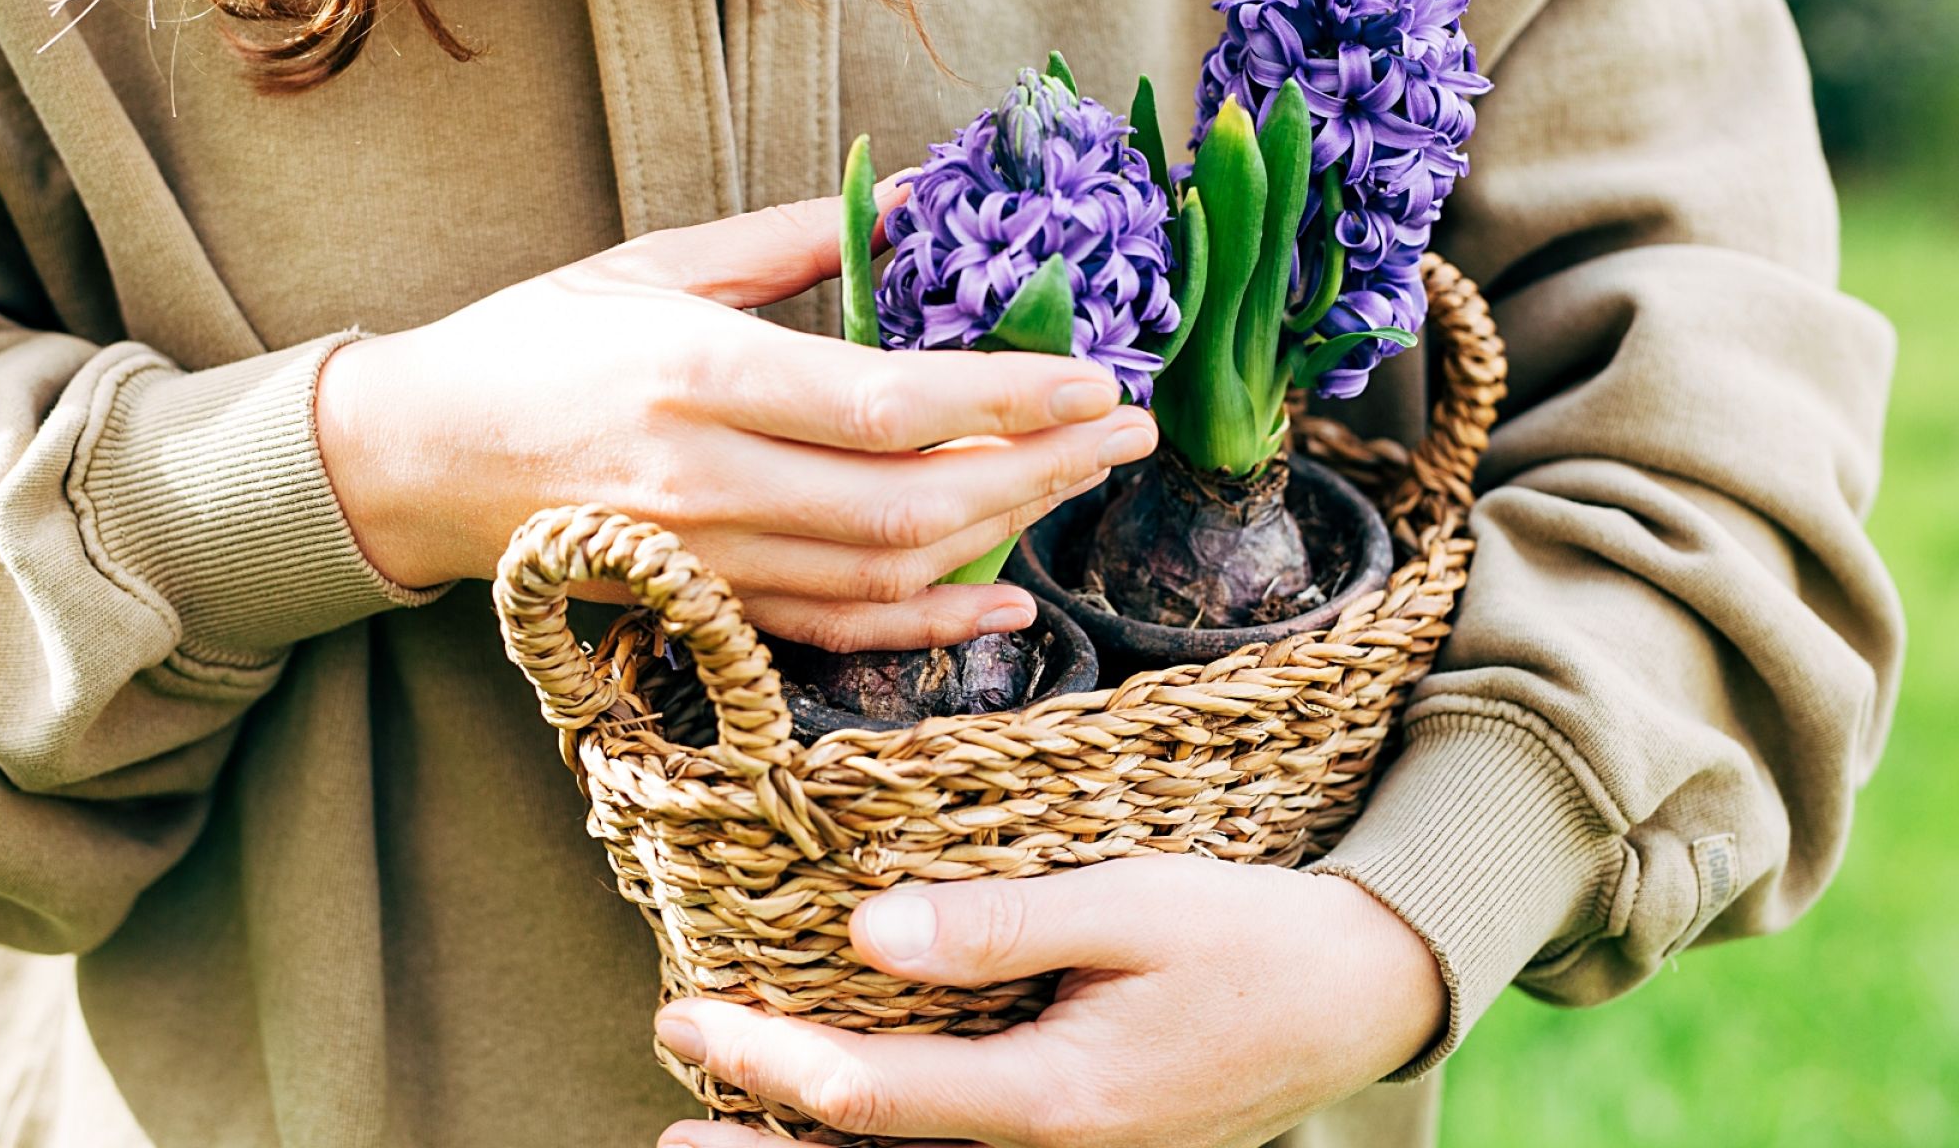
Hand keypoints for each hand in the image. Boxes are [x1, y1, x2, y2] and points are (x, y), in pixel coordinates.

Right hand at [315, 185, 1156, 649]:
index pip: (888, 404)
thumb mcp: (653, 261)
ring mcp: (705, 561)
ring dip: (1003, 537)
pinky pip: (837, 634)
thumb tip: (912, 201)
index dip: (1008, 399)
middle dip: (1041, 470)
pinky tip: (1006, 604)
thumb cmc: (535, 341)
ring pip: (885, 572)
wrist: (419, 459)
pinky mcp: (702, 609)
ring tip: (1082, 486)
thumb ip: (790, 240)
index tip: (1099, 380)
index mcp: (697, 374)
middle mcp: (707, 481)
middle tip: (1130, 434)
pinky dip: (929, 626)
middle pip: (910, 501)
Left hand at [653, 857, 1447, 1147]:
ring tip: (728, 1128)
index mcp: (1056, 1098)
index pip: (872, 1095)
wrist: (1358, 998)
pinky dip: (895, 1137)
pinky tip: (855, 1110)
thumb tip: (864, 934)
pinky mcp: (1088, 1142)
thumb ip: (999, 923)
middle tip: (671, 1121)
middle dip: (767, 1146)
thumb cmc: (1249, 938)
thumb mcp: (1134, 906)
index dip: (764, 1061)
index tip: (682, 1018)